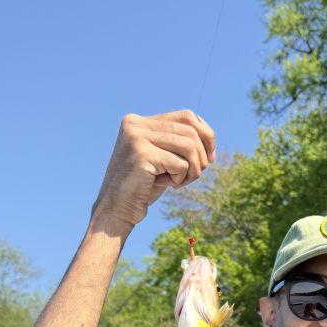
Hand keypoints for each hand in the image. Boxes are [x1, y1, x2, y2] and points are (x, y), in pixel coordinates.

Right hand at [91, 110, 215, 234]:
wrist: (116, 210)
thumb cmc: (142, 187)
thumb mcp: (161, 159)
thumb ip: (177, 143)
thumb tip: (210, 137)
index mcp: (138, 121)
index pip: (187, 116)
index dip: (206, 135)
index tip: (210, 158)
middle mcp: (135, 124)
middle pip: (190, 130)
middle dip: (201, 156)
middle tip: (194, 175)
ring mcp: (137, 137)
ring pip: (189, 146)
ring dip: (193, 169)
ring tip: (179, 182)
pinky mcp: (142, 154)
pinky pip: (181, 164)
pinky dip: (181, 179)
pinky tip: (167, 185)